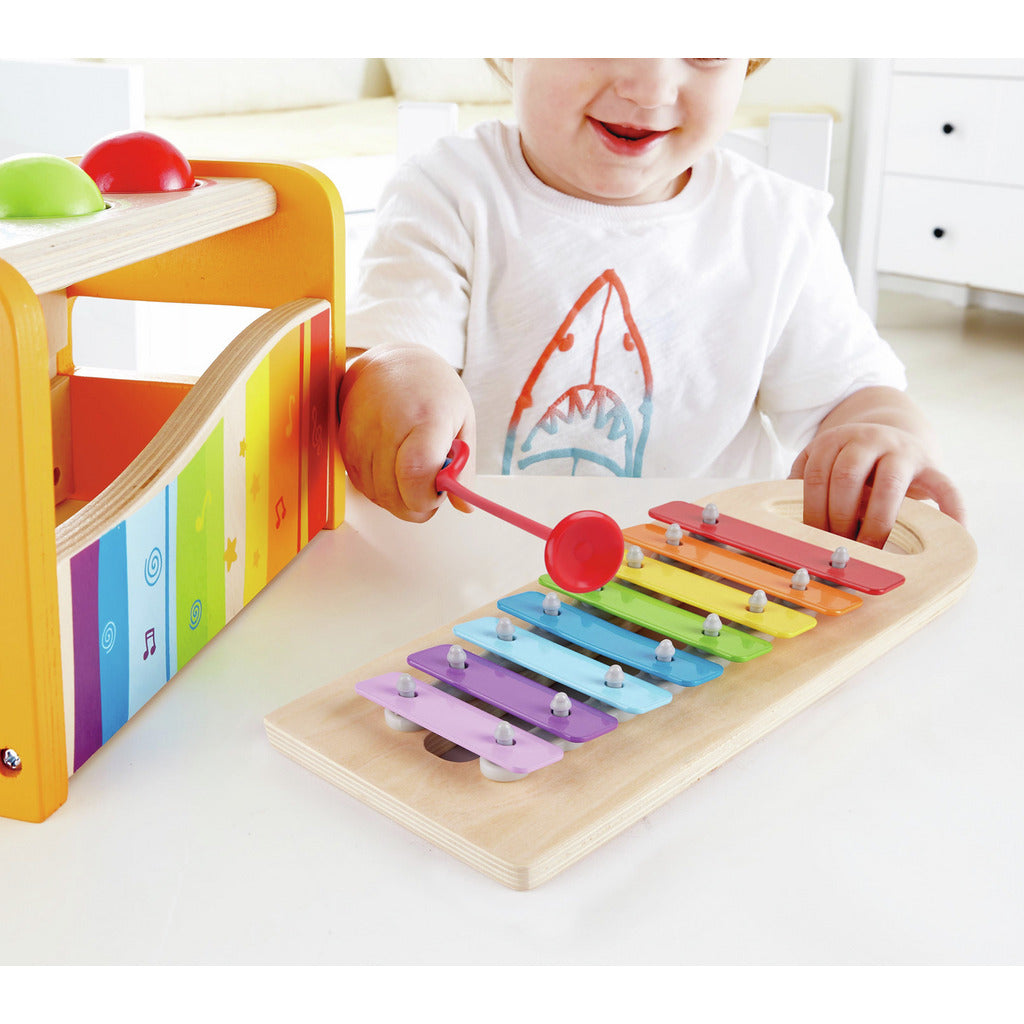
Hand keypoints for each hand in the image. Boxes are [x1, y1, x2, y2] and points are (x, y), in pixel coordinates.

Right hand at [338, 344, 475, 521]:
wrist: (391, 364)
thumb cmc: (432, 391)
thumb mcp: (462, 422)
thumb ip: (464, 468)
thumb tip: (463, 506)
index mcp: (426, 417)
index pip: (416, 473)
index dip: (425, 498)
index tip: (437, 494)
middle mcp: (388, 424)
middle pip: (393, 493)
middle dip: (415, 506)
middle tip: (429, 488)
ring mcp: (361, 433)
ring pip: (376, 495)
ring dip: (397, 499)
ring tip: (412, 473)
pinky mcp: (343, 442)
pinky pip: (360, 485)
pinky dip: (379, 489)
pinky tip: (393, 470)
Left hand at [790, 421, 965, 547]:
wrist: (892, 433)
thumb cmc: (849, 463)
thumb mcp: (822, 462)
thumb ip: (804, 484)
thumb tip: (783, 524)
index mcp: (834, 440)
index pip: (816, 476)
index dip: (812, 510)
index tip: (813, 539)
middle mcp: (867, 439)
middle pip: (846, 477)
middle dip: (839, 517)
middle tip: (839, 546)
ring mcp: (900, 450)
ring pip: (888, 484)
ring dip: (876, 521)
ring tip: (870, 548)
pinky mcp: (929, 465)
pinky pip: (944, 486)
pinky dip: (950, 509)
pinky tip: (952, 530)